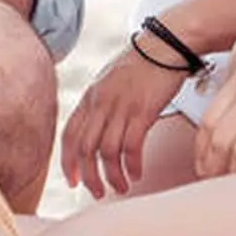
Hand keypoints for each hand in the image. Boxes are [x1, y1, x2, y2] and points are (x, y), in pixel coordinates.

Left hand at [61, 45, 187, 198]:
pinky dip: (132, 165)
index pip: (69, 135)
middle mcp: (100, 102)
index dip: (68, 162)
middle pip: (84, 149)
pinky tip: (137, 174)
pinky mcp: (143, 110)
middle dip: (89, 177)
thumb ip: (99, 104)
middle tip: (97, 193)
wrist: (167, 42)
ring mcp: (120, 106)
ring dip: (112, 176)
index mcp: (90, 96)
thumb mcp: (110, 81)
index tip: (73, 181)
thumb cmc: (143, 63)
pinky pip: (131, 146)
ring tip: (121, 188)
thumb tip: (94, 130)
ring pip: (107, 152)